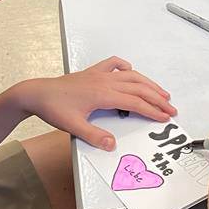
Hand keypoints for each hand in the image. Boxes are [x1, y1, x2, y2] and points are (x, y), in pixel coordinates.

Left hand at [15, 57, 176, 149]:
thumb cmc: (54, 108)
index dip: (152, 110)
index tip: (165, 117)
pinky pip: (113, 64)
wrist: (37, 93)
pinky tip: (130, 71)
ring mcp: (99, 75)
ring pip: (131, 76)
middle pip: (138, 88)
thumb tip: (112, 144)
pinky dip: (125, 66)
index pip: (135, 102)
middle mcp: (104, 81)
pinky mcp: (92, 72)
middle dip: (157, 98)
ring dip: (148, 83)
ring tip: (161, 92)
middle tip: (171, 108)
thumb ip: (94, 136)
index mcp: (103, 94)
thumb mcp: (73, 126)